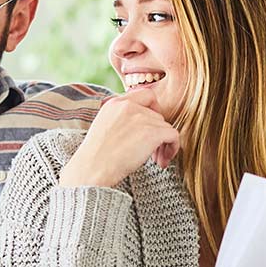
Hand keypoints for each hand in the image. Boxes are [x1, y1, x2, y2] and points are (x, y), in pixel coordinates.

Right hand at [58, 86, 180, 188]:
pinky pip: (173, 135)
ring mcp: (141, 118)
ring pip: (165, 126)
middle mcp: (128, 106)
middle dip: (156, 133)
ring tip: (154, 160)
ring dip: (162, 144)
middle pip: (157, 114)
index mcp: (115, 103)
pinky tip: (162, 162)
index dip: (153, 110)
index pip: (145, 95)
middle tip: (151, 152)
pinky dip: (172, 148)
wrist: (91, 171)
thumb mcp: (104, 128)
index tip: (150, 128)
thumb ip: (121, 119)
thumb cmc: (96, 158)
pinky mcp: (152, 132)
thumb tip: (141, 127)